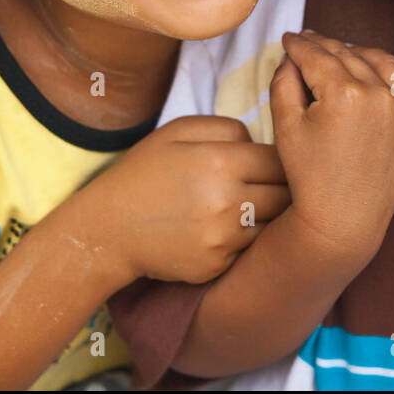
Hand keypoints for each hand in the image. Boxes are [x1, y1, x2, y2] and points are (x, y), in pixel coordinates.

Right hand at [85, 115, 288, 284]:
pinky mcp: (217, 265)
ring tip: (243, 207)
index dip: (280, 160)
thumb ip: (226, 128)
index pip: (279, 160)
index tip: (270, 163)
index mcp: (220, 161)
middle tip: (265, 186)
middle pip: (285, 194)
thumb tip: (260, 143)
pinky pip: (248, 249)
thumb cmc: (143, 173)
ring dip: (265, 216)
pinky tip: (219, 231)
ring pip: (272, 225)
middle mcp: (228, 201)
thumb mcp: (176, 131)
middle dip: (282, 188)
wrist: (108, 229)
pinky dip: (242, 241)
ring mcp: (224, 238)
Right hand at [269, 30, 393, 255]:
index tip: (290, 38)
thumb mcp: (285, 126)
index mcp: (344, 94)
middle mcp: (382, 97)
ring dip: (364, 56)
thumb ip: (283, 81)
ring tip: (348, 55)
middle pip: (350, 56)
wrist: (343, 220)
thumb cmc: (309, 175)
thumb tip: (293, 55)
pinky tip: (384, 88)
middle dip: (326, 46)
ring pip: (387, 65)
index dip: (299, 43)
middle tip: (312, 42)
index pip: (317, 55)